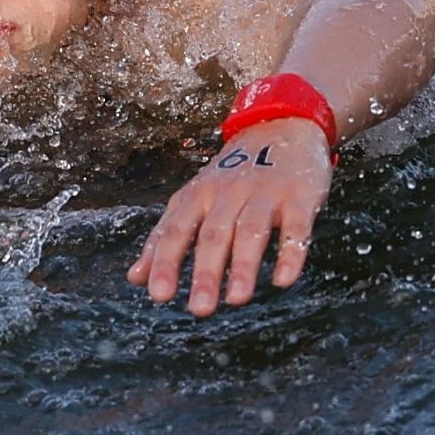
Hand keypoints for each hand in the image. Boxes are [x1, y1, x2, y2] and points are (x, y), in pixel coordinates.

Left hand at [127, 116, 332, 316]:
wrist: (281, 125)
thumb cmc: (231, 175)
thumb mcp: (194, 199)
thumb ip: (165, 238)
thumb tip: (135, 278)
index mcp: (197, 195)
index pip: (176, 231)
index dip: (166, 263)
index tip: (158, 295)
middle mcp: (228, 193)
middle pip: (213, 235)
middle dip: (205, 273)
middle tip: (199, 309)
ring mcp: (264, 193)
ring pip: (251, 231)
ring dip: (243, 266)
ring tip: (236, 300)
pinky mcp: (299, 196)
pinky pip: (295, 227)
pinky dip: (290, 253)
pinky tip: (283, 280)